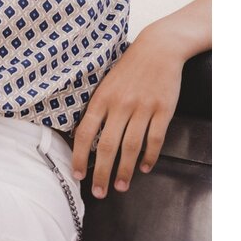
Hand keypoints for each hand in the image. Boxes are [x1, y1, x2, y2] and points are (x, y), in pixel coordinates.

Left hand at [71, 28, 183, 198]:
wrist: (158, 48)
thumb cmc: (128, 68)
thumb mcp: (106, 83)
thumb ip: (97, 107)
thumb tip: (82, 136)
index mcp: (102, 98)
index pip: (85, 133)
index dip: (80, 157)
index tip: (78, 174)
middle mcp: (121, 104)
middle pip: (107, 146)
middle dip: (101, 173)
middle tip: (99, 192)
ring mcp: (143, 108)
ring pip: (131, 147)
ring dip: (124, 171)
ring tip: (121, 187)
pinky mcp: (163, 110)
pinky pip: (155, 140)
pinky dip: (149, 157)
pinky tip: (143, 168)